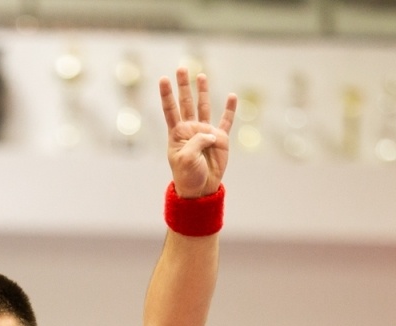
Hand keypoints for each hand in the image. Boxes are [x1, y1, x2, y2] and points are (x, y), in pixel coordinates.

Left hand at [159, 68, 237, 198]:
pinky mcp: (220, 138)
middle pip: (186, 102)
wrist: (202, 189)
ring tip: (200, 75)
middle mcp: (190, 129)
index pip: (170, 110)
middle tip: (181, 68)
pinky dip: (230, 109)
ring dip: (202, 91)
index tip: (163, 78)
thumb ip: (196, 142)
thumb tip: (210, 132)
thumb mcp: (186, 159)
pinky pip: (226, 121)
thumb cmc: (188, 175)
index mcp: (177, 134)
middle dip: (183, 86)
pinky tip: (232, 96)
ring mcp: (205, 132)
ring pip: (204, 106)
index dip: (167, 94)